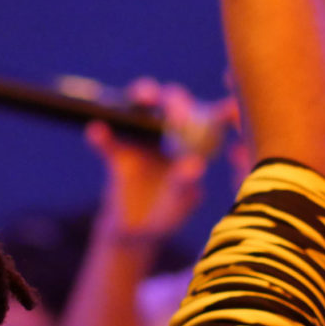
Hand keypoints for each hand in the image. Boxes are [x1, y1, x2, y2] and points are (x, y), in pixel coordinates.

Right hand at [86, 79, 212, 244]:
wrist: (135, 230)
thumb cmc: (167, 213)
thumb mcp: (178, 204)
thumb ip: (184, 185)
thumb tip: (194, 166)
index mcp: (193, 142)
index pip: (209, 118)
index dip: (220, 109)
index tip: (228, 109)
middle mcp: (167, 131)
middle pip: (172, 102)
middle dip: (176, 101)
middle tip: (178, 116)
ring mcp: (140, 138)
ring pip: (139, 107)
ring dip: (141, 95)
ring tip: (143, 99)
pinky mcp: (116, 152)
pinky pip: (107, 141)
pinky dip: (101, 135)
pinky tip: (97, 132)